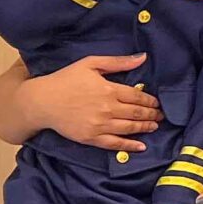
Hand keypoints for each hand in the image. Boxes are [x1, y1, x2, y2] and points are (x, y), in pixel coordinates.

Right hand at [23, 54, 160, 150]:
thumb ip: (117, 62)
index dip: (151, 101)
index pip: (138, 96)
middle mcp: (107, 108)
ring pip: (130, 128)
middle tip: (161, 116)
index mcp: (109, 89)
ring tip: (155, 126)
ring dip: (145, 127)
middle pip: (137, 113)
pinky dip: (130, 146)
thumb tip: (143, 57)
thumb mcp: (90, 64)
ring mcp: (99, 125)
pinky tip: (141, 146)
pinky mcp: (91, 137)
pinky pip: (115, 143)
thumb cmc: (65, 80)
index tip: (158, 103)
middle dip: (152, 114)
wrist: (41, 101)